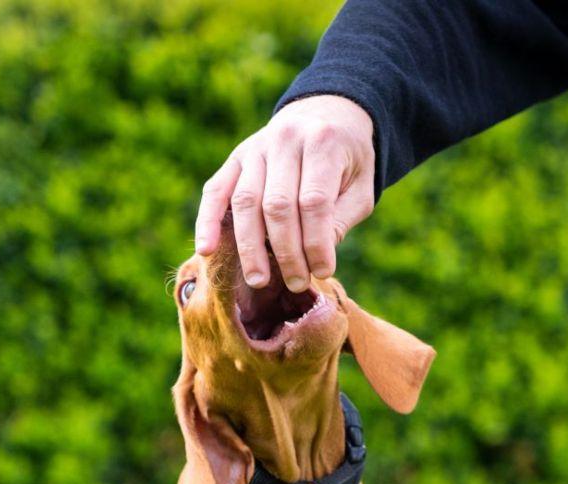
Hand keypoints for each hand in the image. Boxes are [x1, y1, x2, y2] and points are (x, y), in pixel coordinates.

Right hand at [195, 95, 375, 292]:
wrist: (322, 115)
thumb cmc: (345, 160)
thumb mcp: (360, 185)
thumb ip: (341, 218)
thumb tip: (315, 257)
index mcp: (323, 141)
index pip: (314, 201)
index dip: (316, 242)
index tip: (322, 272)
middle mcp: (284, 140)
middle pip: (278, 205)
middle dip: (286, 251)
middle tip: (296, 283)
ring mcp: (254, 148)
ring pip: (245, 202)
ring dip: (250, 247)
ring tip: (259, 280)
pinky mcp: (234, 159)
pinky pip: (215, 191)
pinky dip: (207, 221)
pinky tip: (206, 250)